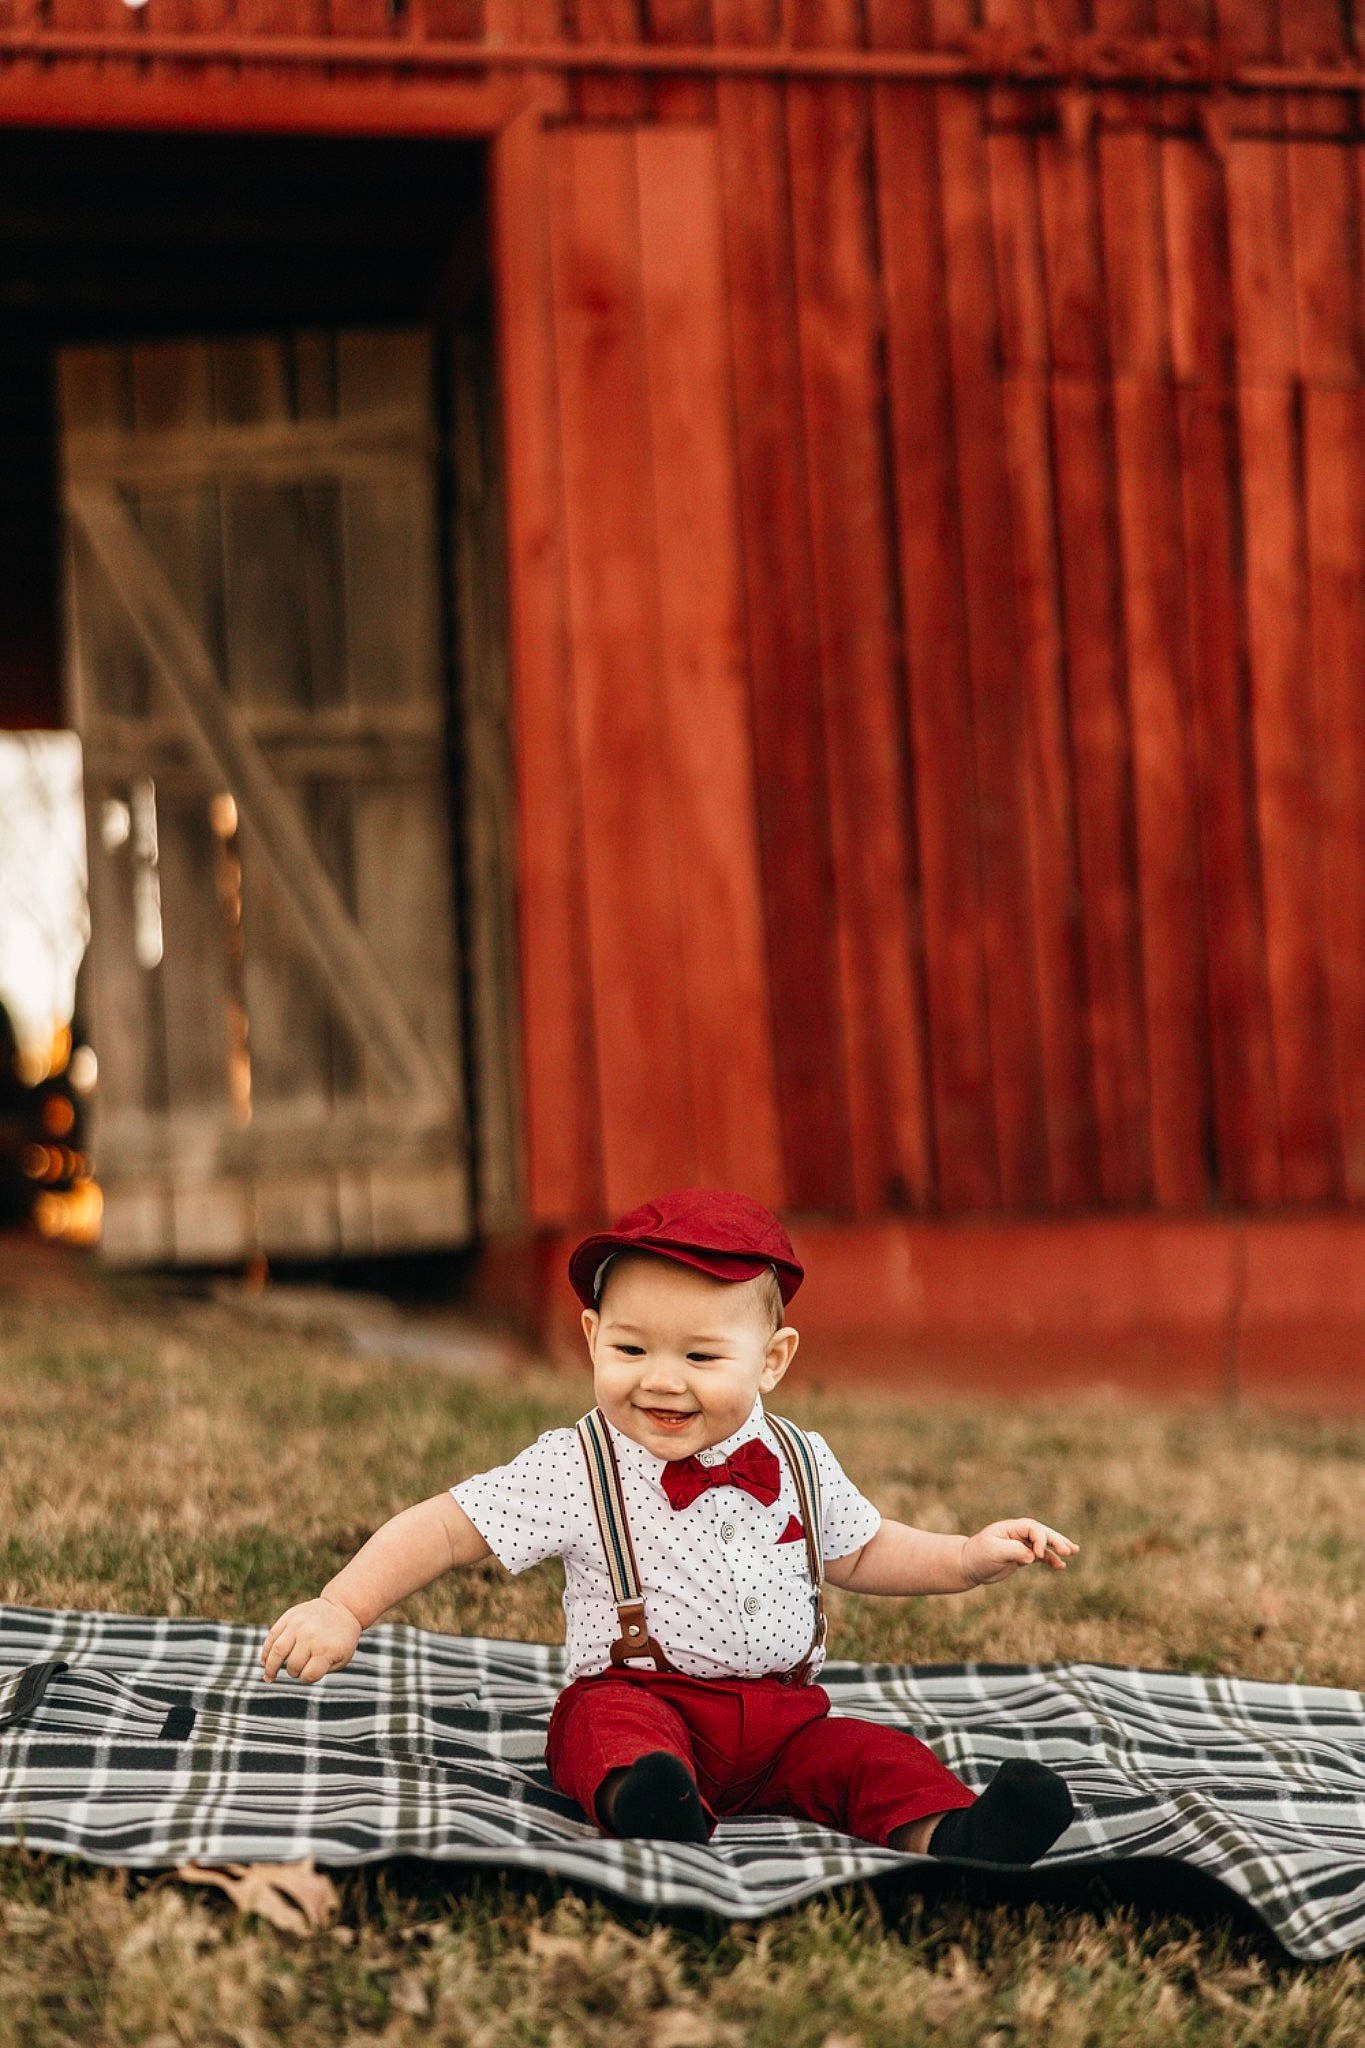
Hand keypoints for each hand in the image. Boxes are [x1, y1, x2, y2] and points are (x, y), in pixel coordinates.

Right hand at [261, 1595, 361, 1682]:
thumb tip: (298, 1677)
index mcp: (326, 1650)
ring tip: (269, 1676)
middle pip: (293, 1665)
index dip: (307, 1679)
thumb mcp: (341, 1658)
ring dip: (270, 1667)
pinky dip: (266, 1651)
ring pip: (277, 1651)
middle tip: (296, 1671)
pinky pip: (272, 1636)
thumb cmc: (342, 1639)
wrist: (343, 1608)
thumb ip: (322, 1670)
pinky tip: (264, 1661)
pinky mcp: (289, 1616)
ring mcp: (299, 1625)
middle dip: (293, 1672)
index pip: (308, 1675)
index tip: (309, 1675)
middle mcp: (311, 1637)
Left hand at [961, 1520, 1077, 1586]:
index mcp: (1010, 1528)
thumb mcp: (993, 1551)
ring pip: (1044, 1544)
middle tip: (1070, 1550)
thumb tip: (1032, 1556)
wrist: (968, 1565)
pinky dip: (1051, 1559)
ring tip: (1074, 1551)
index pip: (1032, 1528)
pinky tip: (1061, 1566)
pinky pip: (1041, 1556)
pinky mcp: (1022, 1556)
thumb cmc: (978, 1556)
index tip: (1037, 1555)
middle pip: (1042, 1533)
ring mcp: (1021, 1545)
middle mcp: (1018, 1534)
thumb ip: (1013, 1551)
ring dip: (1059, 1547)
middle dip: (1057, 1540)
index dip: (1039, 1540)